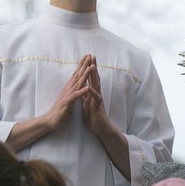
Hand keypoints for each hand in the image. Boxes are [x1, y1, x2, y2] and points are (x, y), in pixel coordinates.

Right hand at [45, 54, 92, 129]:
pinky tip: (87, 87)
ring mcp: (67, 95)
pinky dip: (81, 92)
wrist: (51, 120)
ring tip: (91, 67)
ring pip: (77, 83)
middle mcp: (68, 89)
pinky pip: (75, 97)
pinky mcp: (67, 103)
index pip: (77, 74)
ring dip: (84, 75)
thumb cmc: (61, 109)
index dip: (82, 65)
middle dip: (84, 65)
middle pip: (77, 75)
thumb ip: (73, 89)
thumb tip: (77, 81)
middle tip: (89, 55)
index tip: (87, 56)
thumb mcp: (69, 97)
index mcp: (70, 88)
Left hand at [80, 55, 130, 180]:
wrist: (101, 129)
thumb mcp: (87, 105)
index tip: (87, 59)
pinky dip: (92, 93)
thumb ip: (86, 97)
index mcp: (93, 94)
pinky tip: (89, 87)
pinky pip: (95, 99)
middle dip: (93, 67)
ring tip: (92, 67)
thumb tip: (83, 89)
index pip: (91, 79)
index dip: (89, 69)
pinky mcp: (98, 108)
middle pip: (95, 78)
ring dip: (94, 77)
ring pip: (96, 86)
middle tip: (92, 56)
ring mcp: (98, 100)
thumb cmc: (94, 118)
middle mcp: (97, 95)